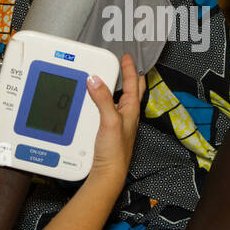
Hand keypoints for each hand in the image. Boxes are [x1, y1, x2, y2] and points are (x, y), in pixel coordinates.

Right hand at [86, 53, 143, 184]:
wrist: (108, 172)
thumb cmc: (115, 152)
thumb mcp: (110, 121)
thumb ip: (103, 100)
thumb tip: (95, 80)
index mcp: (131, 110)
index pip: (134, 83)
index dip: (130, 68)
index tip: (127, 57)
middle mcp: (126, 114)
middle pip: (130, 90)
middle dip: (128, 76)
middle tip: (124, 64)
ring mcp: (118, 122)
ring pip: (118, 99)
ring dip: (115, 87)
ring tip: (110, 77)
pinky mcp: (108, 129)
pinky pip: (107, 109)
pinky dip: (103, 100)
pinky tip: (95, 101)